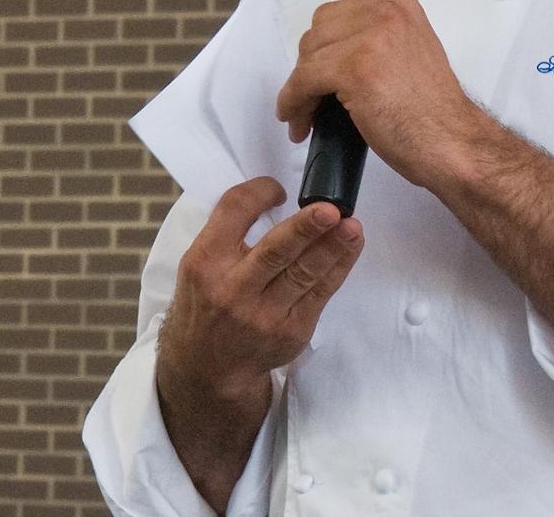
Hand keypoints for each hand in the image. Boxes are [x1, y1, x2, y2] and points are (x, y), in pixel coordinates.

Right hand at [155, 177, 363, 509]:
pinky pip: (321, 293)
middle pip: (275, 251)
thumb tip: (272, 194)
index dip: (258, 194)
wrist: (209, 365)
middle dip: (305, 229)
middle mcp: (233, 288)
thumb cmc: (208, 301)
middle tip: (331, 210)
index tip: (278, 189)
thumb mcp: (200, 262)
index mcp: (205, 261)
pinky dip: (339, 267)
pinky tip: (351, 247)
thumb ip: (228, 232)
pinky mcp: (291, 331)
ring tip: (353, 226)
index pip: (233, 214)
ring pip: (305, 273)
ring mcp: (264, 314)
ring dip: (333, 247)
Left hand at [275, 0, 476, 187]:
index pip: (337, 16)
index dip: (324, 49)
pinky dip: (293, 102)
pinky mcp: (355, 68)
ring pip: (308, 57)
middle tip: (311, 98)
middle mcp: (386, 13)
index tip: (319, 74)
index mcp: (399, 6)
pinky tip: (297, 119)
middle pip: (318, 32)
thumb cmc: (433, 115)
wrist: (452, 144)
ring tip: (307, 116)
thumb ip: (377, 42)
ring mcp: (371, 39)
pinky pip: (303, 81)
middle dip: (309, 66)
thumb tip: (333, 55)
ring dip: (300, 89)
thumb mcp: (408, 55)